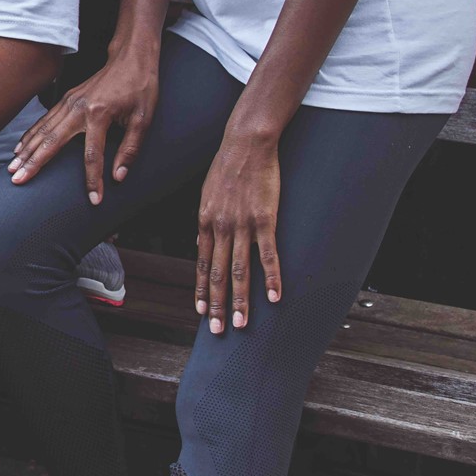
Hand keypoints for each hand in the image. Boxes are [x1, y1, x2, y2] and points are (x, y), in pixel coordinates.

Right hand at [8, 50, 159, 204]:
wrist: (131, 60)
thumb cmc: (140, 88)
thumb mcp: (144, 120)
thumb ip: (130, 149)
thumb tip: (118, 176)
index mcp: (99, 114)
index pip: (92, 155)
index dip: (93, 179)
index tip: (94, 199)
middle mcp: (78, 108)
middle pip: (52, 141)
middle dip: (34, 163)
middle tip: (19, 180)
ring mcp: (69, 102)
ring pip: (43, 130)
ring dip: (26, 150)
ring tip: (13, 167)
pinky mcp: (66, 99)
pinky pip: (44, 120)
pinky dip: (30, 135)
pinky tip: (21, 147)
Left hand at [195, 128, 282, 333]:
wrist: (245, 143)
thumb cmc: (226, 168)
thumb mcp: (206, 196)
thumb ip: (205, 224)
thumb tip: (200, 247)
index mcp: (204, 222)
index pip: (202, 264)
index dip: (203, 290)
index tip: (203, 313)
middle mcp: (219, 227)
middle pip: (218, 273)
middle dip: (218, 304)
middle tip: (219, 331)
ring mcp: (242, 224)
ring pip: (240, 269)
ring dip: (241, 300)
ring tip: (242, 324)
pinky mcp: (265, 219)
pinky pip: (268, 254)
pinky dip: (272, 278)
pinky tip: (275, 297)